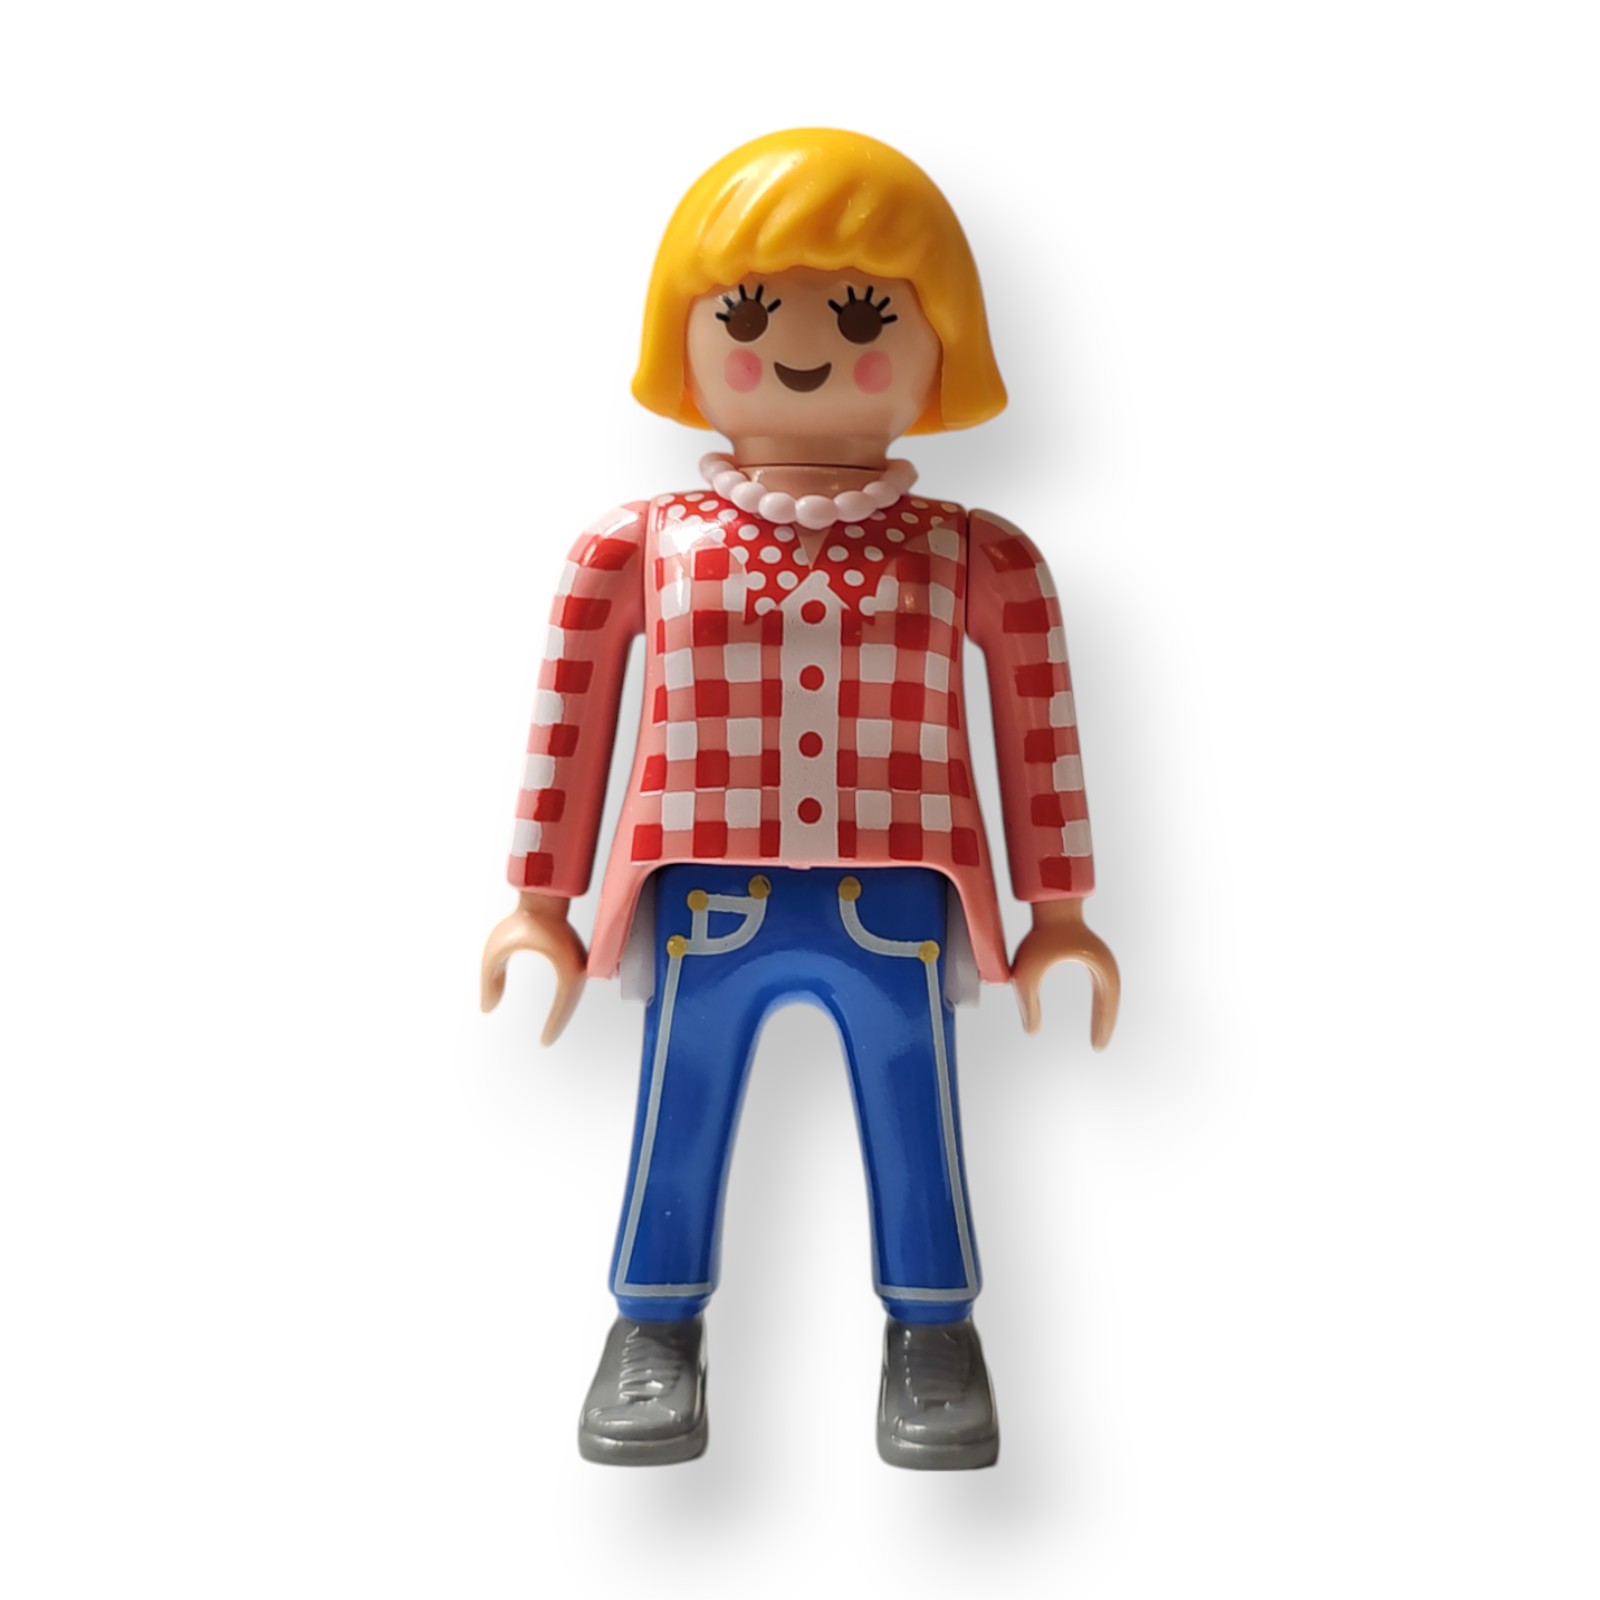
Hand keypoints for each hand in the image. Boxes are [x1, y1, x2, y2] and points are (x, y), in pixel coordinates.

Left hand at [480, 892, 587, 1045]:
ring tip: (551, 1027)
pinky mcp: (576, 953)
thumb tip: (487, 1008)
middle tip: (546, 1040)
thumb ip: (490, 980)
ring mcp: (581, 959)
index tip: (544, 1042)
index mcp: (566, 968)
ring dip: (564, 1010)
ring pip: (574, 994)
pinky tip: (558, 1004)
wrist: (542, 896)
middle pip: (571, 1004)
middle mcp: (579, 966)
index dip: (554, 1027)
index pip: (563, 1008)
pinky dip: (566, 997)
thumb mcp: (496, 952)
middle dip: (560, 1023)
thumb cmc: (521, 920)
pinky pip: (573, 982)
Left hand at [1010, 899, 1119, 1048]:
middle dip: (1105, 1024)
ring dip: (1105, 1015)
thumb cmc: (1041, 935)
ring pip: (1109, 996)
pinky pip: (1103, 988)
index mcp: (1100, 967)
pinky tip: (1096, 1016)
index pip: (1107, 1005)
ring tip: (1099, 1037)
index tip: (1097, 1048)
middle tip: (1098, 1048)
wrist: (1050, 906)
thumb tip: (1031, 1032)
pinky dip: (1101, 1004)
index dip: (1102, 1027)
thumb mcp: (1028, 972)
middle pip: (1111, 1003)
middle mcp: (1105, 965)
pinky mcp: (1093, 958)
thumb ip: (1028, 1002)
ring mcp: (1101, 961)